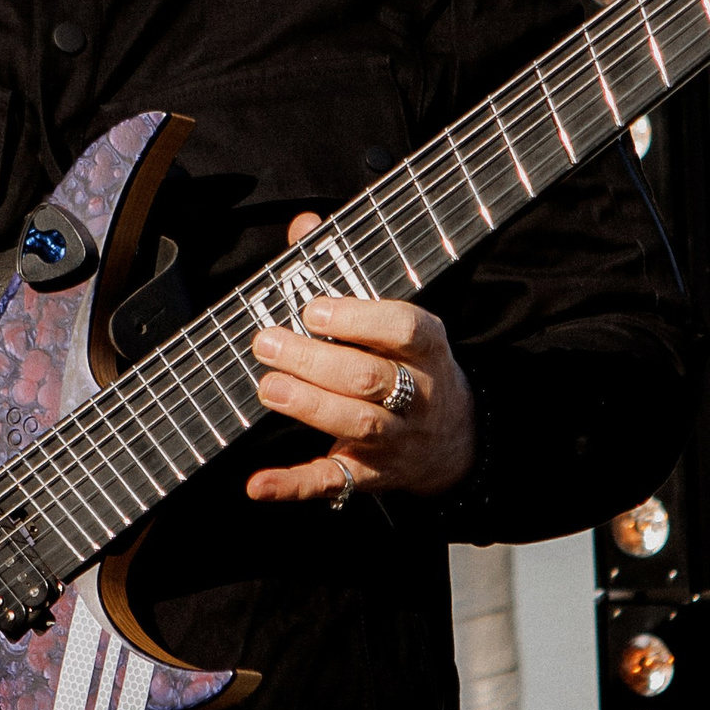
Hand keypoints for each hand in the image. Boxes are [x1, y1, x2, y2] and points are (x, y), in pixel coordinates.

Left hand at [246, 212, 476, 508]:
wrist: (453, 440)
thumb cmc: (408, 363)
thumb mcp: (394, 320)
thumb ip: (345, 273)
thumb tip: (303, 225)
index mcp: (428, 347)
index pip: (406, 329)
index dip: (360, 319)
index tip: (314, 310)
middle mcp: (419, 395)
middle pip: (370, 378)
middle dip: (316, 361)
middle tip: (266, 342)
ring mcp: (397, 439)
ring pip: (358, 424)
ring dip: (309, 406)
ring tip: (268, 386)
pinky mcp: (371, 475)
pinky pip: (335, 482)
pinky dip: (293, 484)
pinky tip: (256, 483)